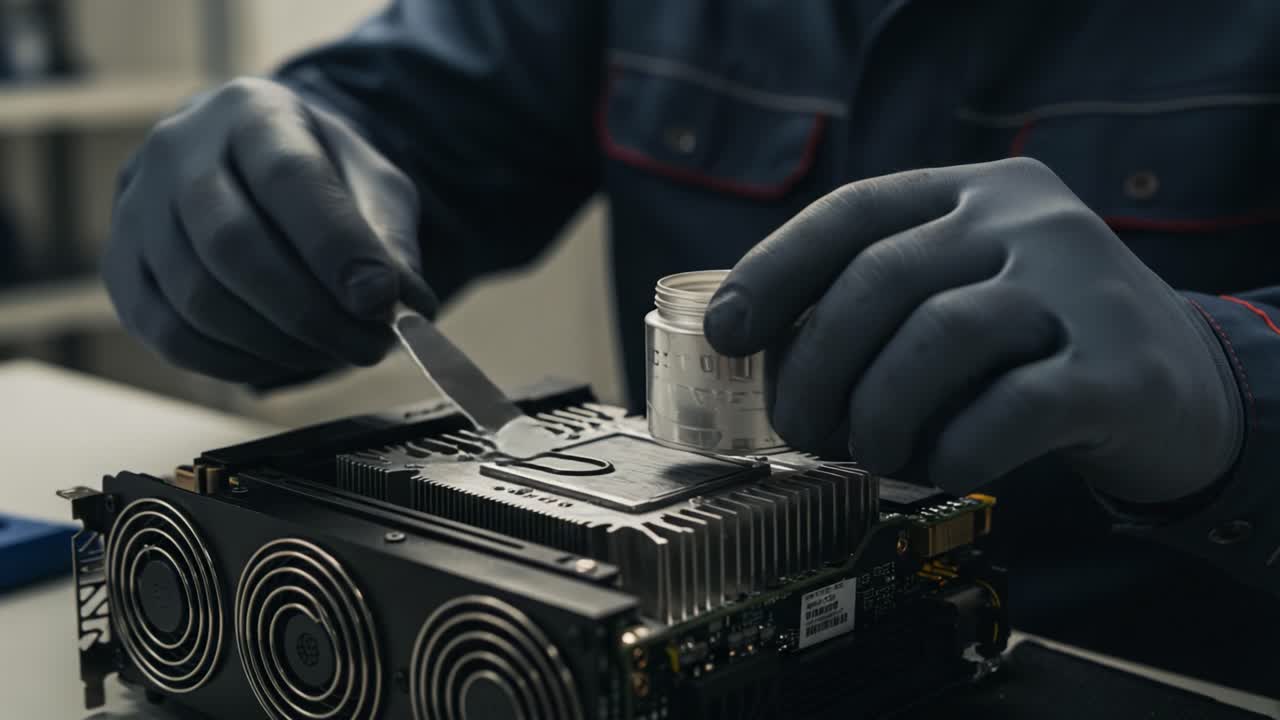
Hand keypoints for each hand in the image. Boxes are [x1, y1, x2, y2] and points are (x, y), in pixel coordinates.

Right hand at [104, 77, 437, 386]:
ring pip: (199, 299)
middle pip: (233, 245)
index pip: (289, 178)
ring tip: (335, 352)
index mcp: (251, 112)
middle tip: (369, 346)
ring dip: (279, 344)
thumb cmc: (321, 174)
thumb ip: (391, 240)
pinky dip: (236, 362)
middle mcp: (178, 151)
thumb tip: (406, 304)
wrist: (249, 163)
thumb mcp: (372, 186)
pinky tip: (283, 359)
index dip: (336, 248)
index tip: (381, 302)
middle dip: (311, 312)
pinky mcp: (122, 268)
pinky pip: (171, 334)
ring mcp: (137, 209)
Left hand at [705, 157, 1242, 504]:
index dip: (773, 271)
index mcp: (976, 190)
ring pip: (938, 338)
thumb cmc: (1036, 343)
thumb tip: (756, 349)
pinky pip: (1005, 412)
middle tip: (800, 426)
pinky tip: (941, 463)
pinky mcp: (1119, 369)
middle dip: (815, 365)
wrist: (1181, 386)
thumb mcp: (963, 289)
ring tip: (873, 451)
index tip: (726, 333)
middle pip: (882, 279)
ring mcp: (1081, 287)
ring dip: (879, 413)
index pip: (852, 212)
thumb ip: (880, 299)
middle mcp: (1030, 221)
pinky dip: (951, 449)